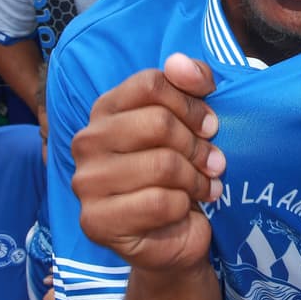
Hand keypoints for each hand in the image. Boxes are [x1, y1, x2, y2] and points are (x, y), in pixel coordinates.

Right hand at [70, 53, 224, 272]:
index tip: (210, 124)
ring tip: (205, 185)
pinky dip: (184, 205)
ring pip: (162, 165)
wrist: (172, 234)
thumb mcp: (189, 121)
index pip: (151, 84)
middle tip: (214, 161)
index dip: (190, 102)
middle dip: (197, 144)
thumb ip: (189, 82)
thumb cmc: (178, 172)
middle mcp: (87, 141)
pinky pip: (159, 202)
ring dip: (196, 178)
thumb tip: (181, 64)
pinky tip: (187, 208)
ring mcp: (86, 182)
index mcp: (105, 109)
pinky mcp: (96, 221)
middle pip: (158, 123)